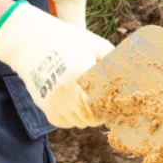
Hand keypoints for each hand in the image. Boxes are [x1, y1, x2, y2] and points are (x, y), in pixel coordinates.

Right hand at [0, 0, 111, 127]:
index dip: (114, 105)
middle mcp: (67, 92)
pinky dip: (72, 117)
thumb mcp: (95, 45)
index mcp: (82, 75)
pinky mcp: (44, 106)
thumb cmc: (66, 39)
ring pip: (81, 122)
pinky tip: (74, 102)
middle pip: (94, 118)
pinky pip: (65, 122)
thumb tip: (133, 78)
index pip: (106, 103)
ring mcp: (54, 102)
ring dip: (88, 115)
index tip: (119, 100)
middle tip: (105, 101)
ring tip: (89, 99)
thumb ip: (114, 62)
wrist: (28, 39)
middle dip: (103, 112)